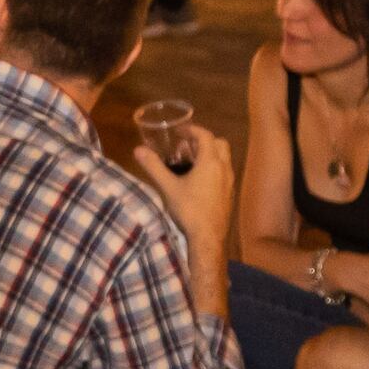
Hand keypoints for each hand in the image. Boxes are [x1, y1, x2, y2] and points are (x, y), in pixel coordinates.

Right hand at [129, 110, 237, 236]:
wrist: (208, 238)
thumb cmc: (189, 209)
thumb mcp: (168, 187)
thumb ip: (154, 167)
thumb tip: (138, 150)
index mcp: (210, 162)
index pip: (205, 136)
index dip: (193, 130)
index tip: (180, 131)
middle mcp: (224, 169)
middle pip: (220, 144)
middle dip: (204, 140)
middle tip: (187, 146)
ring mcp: (229, 183)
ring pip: (224, 159)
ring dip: (210, 154)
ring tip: (191, 162)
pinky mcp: (229, 195)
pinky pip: (224, 173)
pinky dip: (214, 168)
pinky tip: (199, 182)